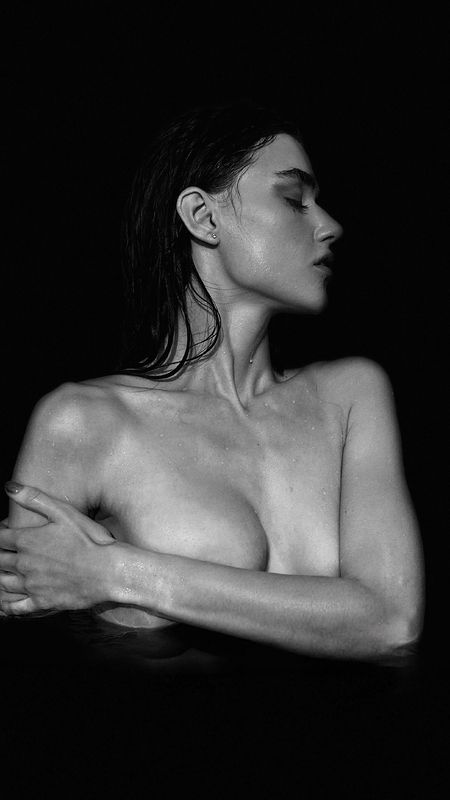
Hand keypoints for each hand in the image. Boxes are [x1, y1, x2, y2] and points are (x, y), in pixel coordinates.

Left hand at [0, 483, 117, 616]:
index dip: (0, 535)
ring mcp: (32, 585)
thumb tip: (10, 487)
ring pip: (3, 583)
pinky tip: (5, 604)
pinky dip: (7, 605)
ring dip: (1, 577)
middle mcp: (24, 564)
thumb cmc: (90, 539)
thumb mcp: (64, 512)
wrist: (108, 571)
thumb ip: (35, 499)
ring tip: (4, 574)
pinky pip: (16, 607)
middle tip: (5, 554)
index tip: (4, 534)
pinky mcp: (42, 602)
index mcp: (26, 541)